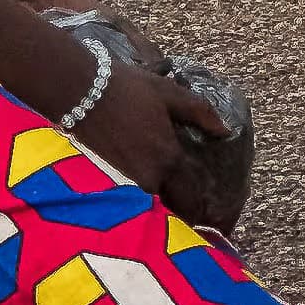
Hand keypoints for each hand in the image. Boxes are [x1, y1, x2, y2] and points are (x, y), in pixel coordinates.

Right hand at [72, 59, 233, 223]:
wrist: (79, 92)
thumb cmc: (127, 89)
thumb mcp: (169, 93)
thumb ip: (200, 112)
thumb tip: (225, 131)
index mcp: (168, 159)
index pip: (191, 196)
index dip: (202, 208)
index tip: (212, 215)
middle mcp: (149, 176)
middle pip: (172, 205)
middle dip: (184, 211)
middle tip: (196, 212)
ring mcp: (127, 179)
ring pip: (153, 199)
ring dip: (164, 200)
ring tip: (172, 193)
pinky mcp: (110, 176)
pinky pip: (136, 191)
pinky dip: (146, 192)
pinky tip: (148, 180)